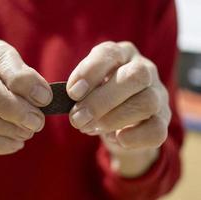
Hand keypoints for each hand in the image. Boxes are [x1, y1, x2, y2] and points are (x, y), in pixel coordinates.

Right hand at [0, 35, 51, 155]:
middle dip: (10, 106)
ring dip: (2, 127)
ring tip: (27, 133)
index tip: (45, 98)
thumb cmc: (3, 78)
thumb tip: (42, 98)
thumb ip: (27, 80)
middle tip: (36, 122)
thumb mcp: (16, 70)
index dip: (22, 79)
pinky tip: (15, 143)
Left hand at [66, 41, 170, 175]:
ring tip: (89, 128)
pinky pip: (156, 130)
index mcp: (121, 54)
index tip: (72, 93)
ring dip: (112, 119)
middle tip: (77, 118)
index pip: (110, 53)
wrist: (118, 124)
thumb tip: (67, 96)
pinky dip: (133, 137)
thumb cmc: (97, 99)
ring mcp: (158, 94)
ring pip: (146, 102)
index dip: (90, 72)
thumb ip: (77, 90)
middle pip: (135, 77)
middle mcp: (144, 69)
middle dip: (101, 101)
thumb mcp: (85, 89)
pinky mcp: (163, 120)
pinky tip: (116, 139)